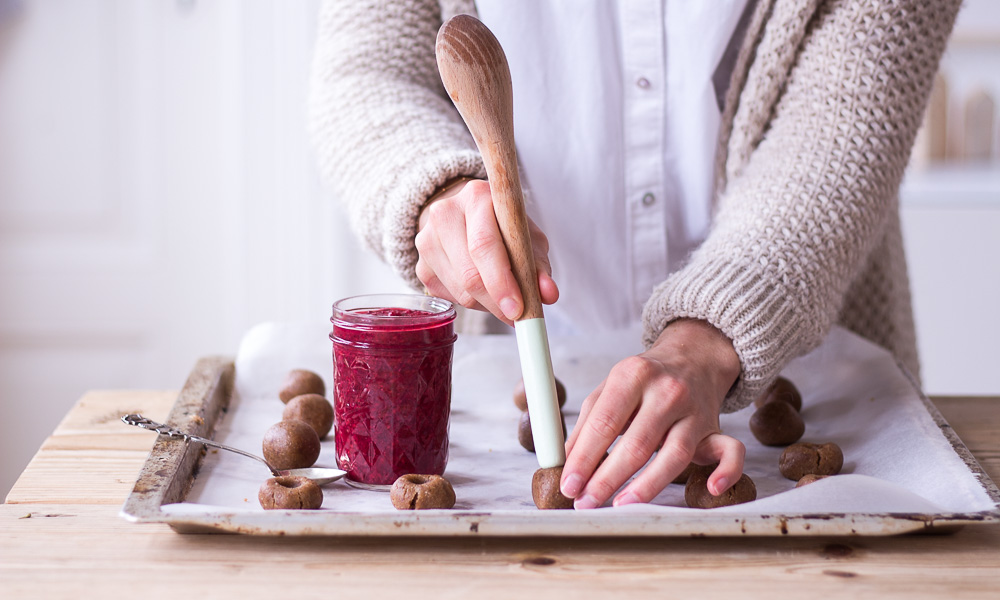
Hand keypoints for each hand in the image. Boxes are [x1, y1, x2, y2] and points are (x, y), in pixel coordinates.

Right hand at [415, 178, 558, 324]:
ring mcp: (426, 241)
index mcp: (475, 197)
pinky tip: (485, 293)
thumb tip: (548, 294)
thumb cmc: (503, 226)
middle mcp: (444, 214)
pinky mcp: (421, 266)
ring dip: (489, 305)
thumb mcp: (526, 237)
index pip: (484, 245)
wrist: (466, 217)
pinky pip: (451, 298)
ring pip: (461, 292)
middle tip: (518, 316)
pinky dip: (474, 304)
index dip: (501, 281)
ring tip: (505, 298)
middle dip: (497, 302)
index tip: (518, 308)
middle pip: (470, 273)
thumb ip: (538, 264)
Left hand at [560, 319, 743, 508]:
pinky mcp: (716, 427)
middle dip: (608, 478)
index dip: (585, 458)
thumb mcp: (609, 388)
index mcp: (633, 375)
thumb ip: (587, 424)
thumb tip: (565, 463)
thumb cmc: (643, 380)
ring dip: (647, 485)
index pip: (605, 423)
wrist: (692, 356)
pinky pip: (731, 450)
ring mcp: (695, 409)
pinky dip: (726, 471)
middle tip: (586, 501)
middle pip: (637, 443)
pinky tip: (710, 488)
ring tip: (621, 505)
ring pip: (675, 453)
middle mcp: (667, 391)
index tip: (569, 484)